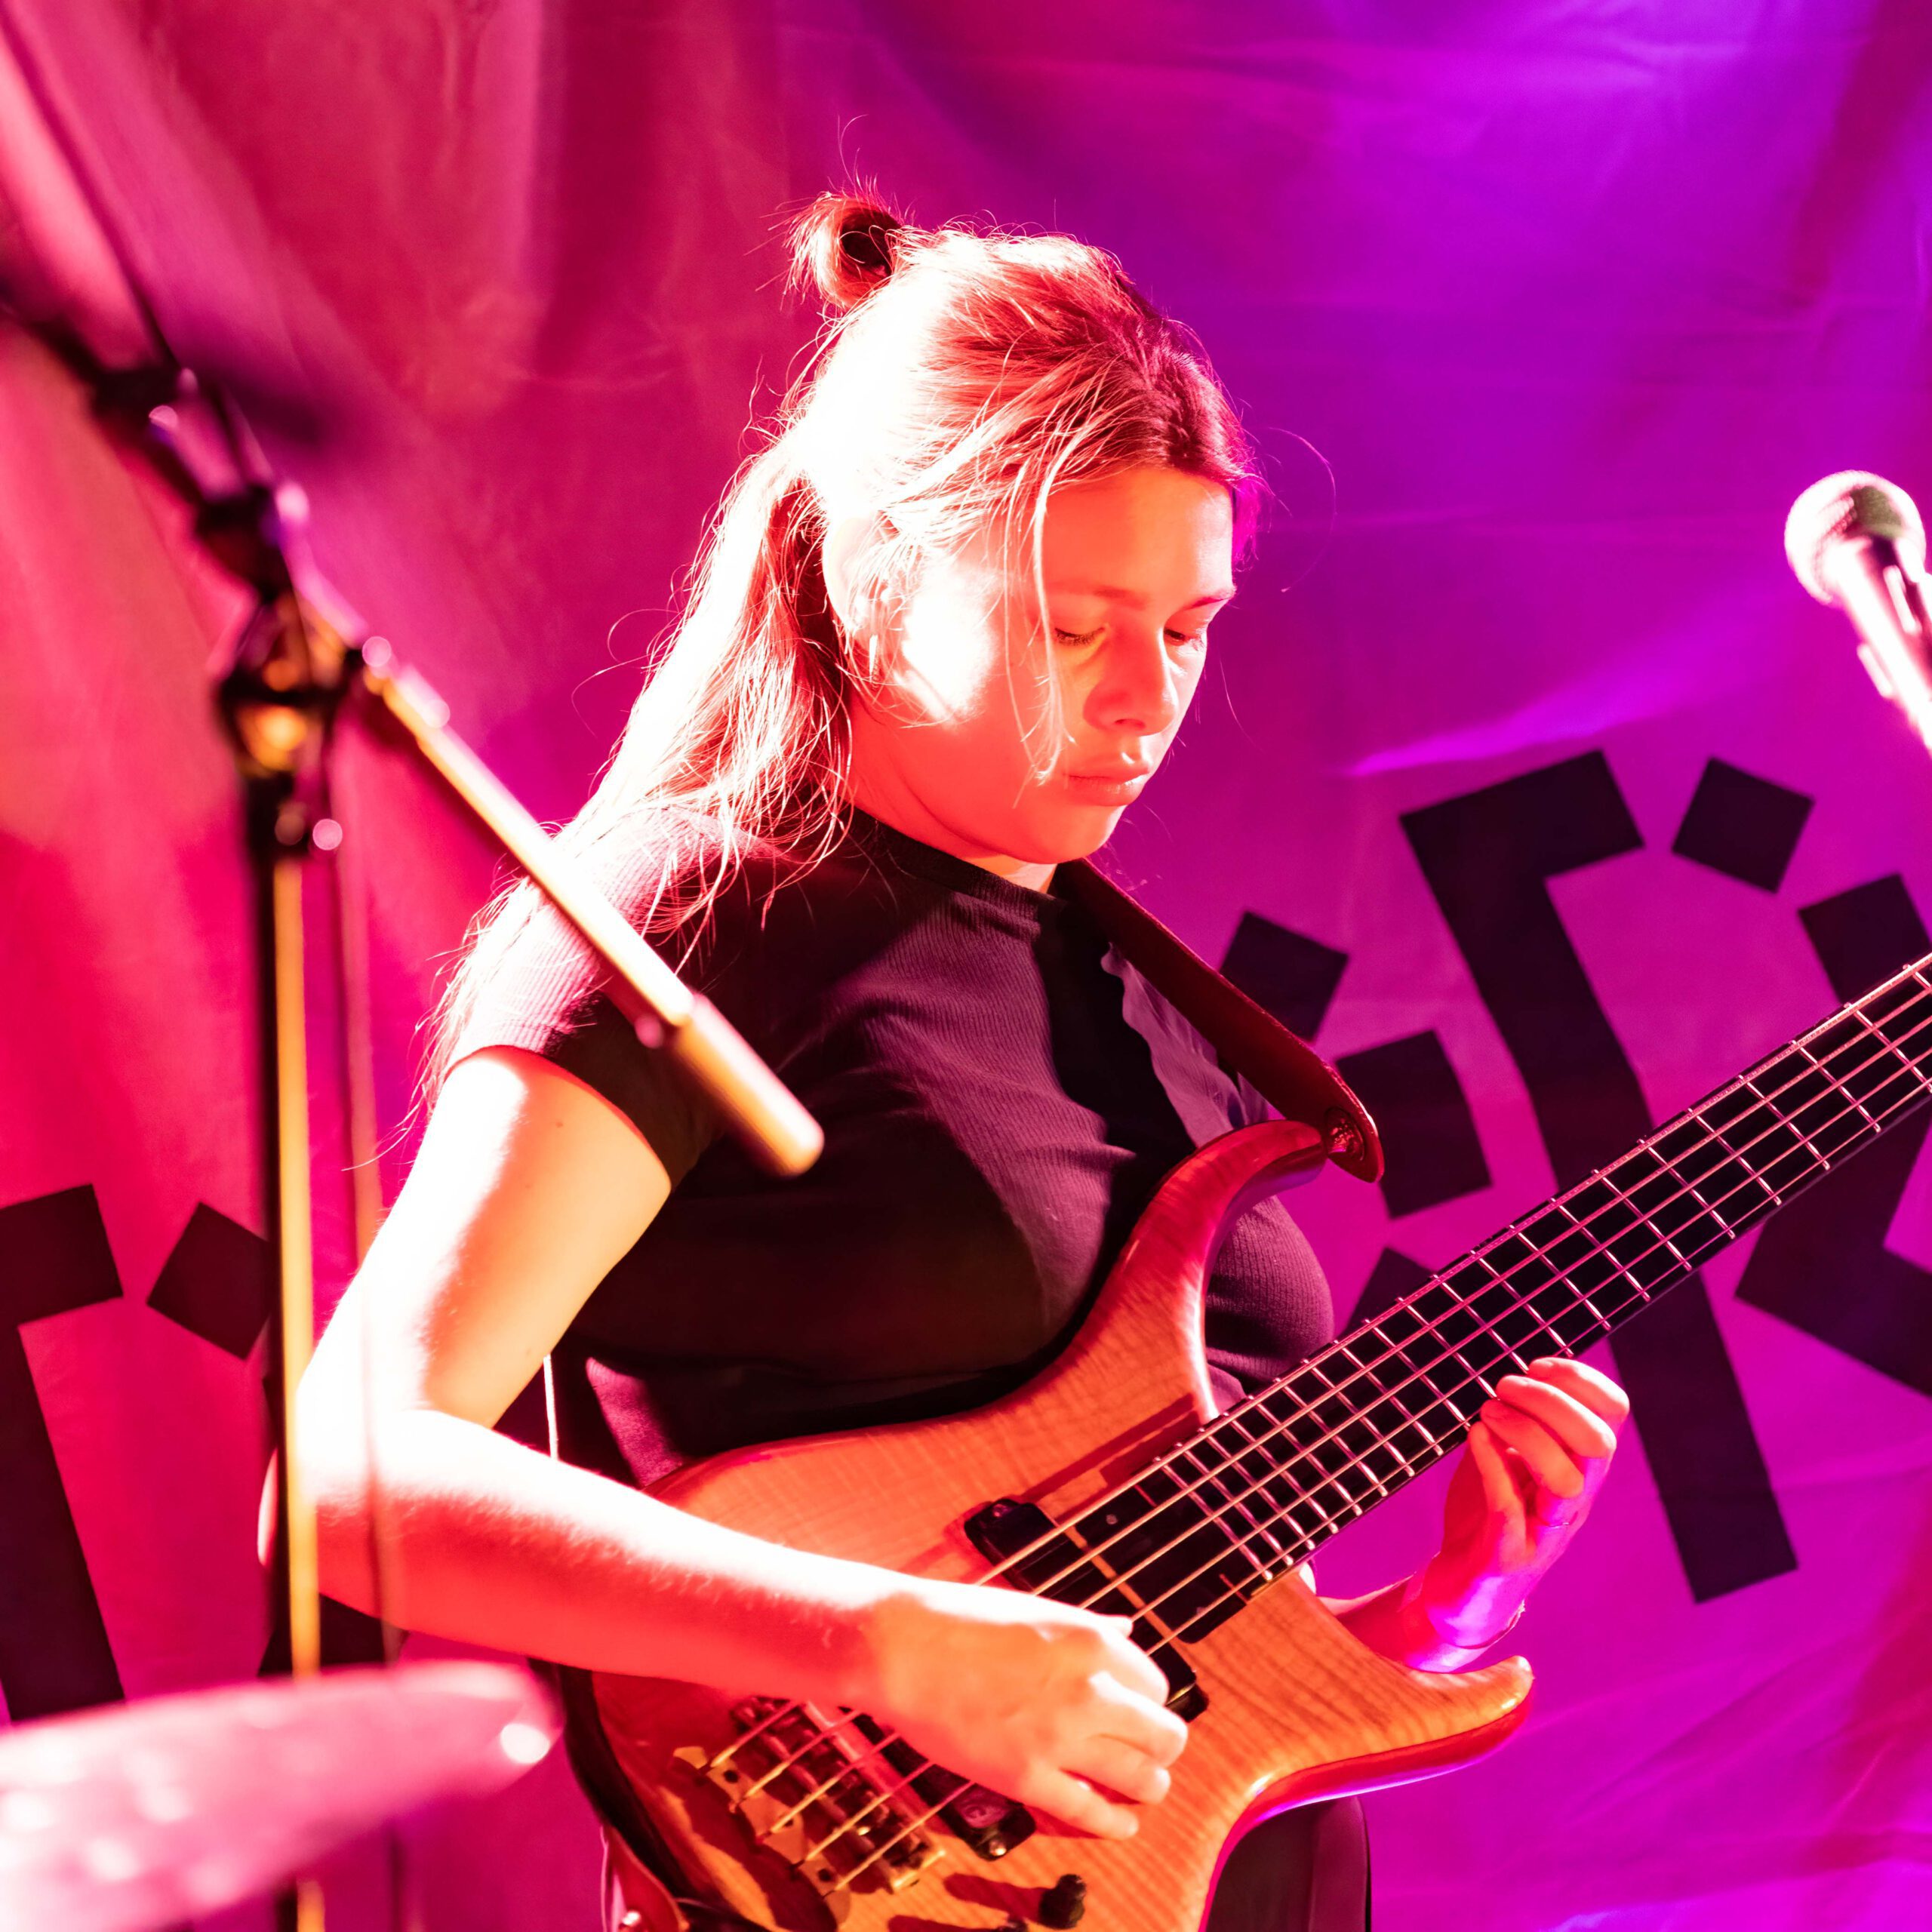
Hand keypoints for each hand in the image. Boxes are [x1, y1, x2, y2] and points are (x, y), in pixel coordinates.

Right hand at [853, 1578, 1186, 1838]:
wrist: (903, 1648)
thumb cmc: (962, 1620)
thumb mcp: (1039, 1609)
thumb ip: (1090, 1627)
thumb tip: (1127, 1630)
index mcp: (1093, 1642)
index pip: (1157, 1686)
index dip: (1148, 1701)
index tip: (1137, 1709)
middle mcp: (1087, 1691)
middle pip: (1164, 1735)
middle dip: (1162, 1746)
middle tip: (1150, 1750)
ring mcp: (1058, 1738)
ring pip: (1142, 1779)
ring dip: (1148, 1785)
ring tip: (1142, 1785)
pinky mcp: (1026, 1778)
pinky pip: (1090, 1812)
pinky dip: (1114, 1823)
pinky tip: (1120, 1822)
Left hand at [1414, 1356, 1628, 1647]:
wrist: (1462, 1586)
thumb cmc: (1489, 1512)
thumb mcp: (1509, 1453)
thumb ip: (1525, 1417)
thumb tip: (1531, 1371)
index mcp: (1581, 1468)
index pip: (1613, 1414)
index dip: (1581, 1378)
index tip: (1537, 1366)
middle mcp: (1575, 1499)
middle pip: (1598, 1445)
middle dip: (1552, 1402)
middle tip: (1504, 1389)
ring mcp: (1546, 1530)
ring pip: (1567, 1482)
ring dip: (1526, 1434)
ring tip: (1487, 1415)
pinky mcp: (1509, 1556)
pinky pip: (1511, 1512)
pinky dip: (1493, 1468)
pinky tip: (1475, 1439)